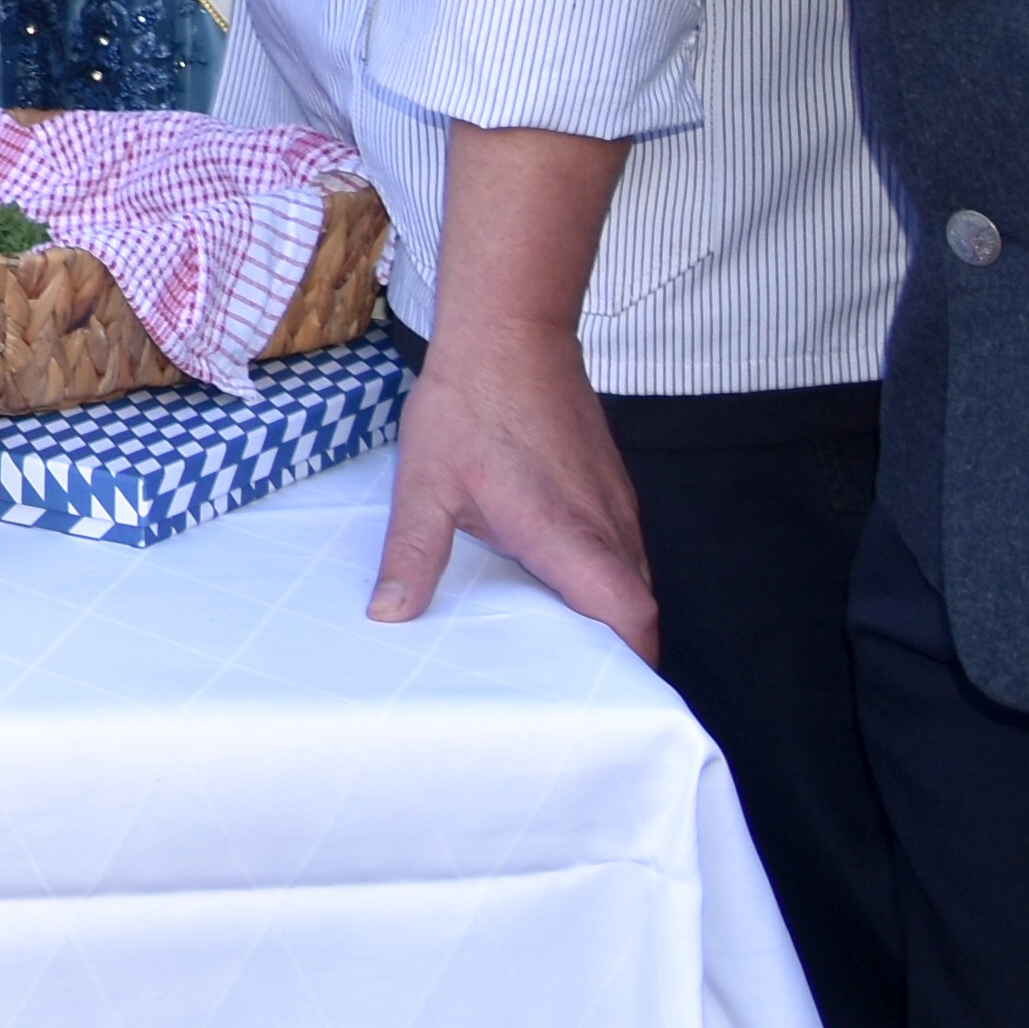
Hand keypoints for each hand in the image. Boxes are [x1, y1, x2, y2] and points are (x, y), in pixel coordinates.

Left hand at [369, 319, 658, 659]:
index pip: (630, 613)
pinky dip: (604, 576)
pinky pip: (622, 547)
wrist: (510, 334)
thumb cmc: (468, 405)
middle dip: (617, 649)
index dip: (632, 660)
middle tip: (571, 684)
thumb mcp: (425, 486)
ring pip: (633, 576)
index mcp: (566, 534)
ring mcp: (615, 502)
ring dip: (609, 611)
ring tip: (561, 645)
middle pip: (638, 606)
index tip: (609, 693)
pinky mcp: (610, 485)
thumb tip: (391, 614)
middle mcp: (605, 523)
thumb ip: (412, 556)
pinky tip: (556, 582)